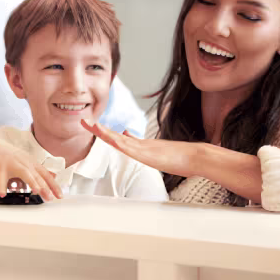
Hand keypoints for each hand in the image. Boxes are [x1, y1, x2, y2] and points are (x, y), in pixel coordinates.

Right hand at [0, 137, 62, 201]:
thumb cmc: (10, 157)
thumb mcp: (26, 161)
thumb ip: (38, 170)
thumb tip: (52, 176)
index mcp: (31, 163)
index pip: (46, 175)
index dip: (54, 185)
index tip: (60, 195)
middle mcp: (24, 163)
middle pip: (38, 175)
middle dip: (45, 187)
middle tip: (51, 198)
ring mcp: (13, 164)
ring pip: (24, 173)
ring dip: (32, 182)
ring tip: (37, 191)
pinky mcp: (0, 168)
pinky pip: (1, 179)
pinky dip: (2, 187)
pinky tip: (2, 194)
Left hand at [80, 119, 196, 176]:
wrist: (195, 157)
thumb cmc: (178, 156)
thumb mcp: (155, 151)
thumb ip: (141, 145)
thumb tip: (127, 136)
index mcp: (139, 145)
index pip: (116, 138)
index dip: (103, 131)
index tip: (91, 125)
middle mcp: (139, 145)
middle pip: (114, 136)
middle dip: (98, 130)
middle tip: (83, 121)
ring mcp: (144, 149)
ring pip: (120, 140)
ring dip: (105, 133)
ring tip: (92, 126)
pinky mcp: (149, 155)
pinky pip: (132, 149)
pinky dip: (120, 143)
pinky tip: (111, 139)